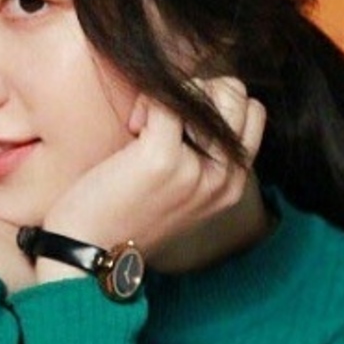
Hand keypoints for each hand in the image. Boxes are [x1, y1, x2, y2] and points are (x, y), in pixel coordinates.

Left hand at [41, 77, 265, 267]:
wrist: (90, 254)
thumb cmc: (125, 217)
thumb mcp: (181, 193)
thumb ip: (200, 160)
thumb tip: (196, 107)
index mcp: (232, 185)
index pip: (252, 113)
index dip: (215, 103)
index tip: (179, 125)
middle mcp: (223, 178)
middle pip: (236, 93)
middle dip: (197, 91)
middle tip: (160, 121)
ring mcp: (196, 168)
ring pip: (206, 90)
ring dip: (170, 95)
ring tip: (143, 126)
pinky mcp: (162, 157)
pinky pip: (167, 99)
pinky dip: (147, 100)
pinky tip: (132, 126)